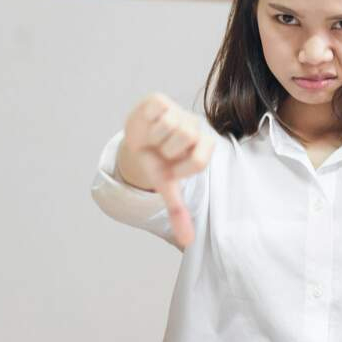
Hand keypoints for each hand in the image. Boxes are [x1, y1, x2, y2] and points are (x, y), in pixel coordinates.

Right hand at [120, 93, 215, 248]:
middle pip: (183, 141)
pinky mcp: (160, 99)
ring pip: (169, 126)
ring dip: (155, 137)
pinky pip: (157, 109)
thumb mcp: (167, 186)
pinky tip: (149, 124)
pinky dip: (148, 120)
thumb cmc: (158, 163)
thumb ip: (178, 211)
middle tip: (161, 152)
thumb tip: (187, 242)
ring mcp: (180, 111)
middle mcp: (196, 126)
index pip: (198, 161)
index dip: (179, 169)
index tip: (170, 170)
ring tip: (155, 139)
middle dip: (165, 151)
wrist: (136, 142)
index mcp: (204, 146)